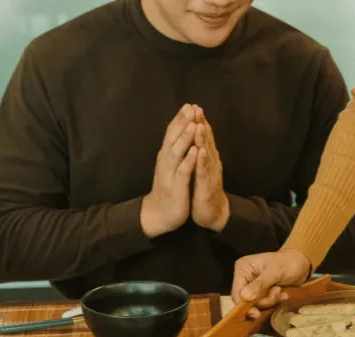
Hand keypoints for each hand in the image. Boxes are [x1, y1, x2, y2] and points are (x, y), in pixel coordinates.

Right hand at [141, 104, 198, 237]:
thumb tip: (178, 134)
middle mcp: (166, 162)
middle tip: (191, 107)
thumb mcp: (170, 167)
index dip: (180, 119)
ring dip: (185, 138)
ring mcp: (170, 174)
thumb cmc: (168, 188)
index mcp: (166, 156)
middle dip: (183, 122)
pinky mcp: (176, 186)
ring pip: (177, 152)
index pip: (172, 133)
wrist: (159, 214)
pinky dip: (188, 160)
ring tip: (193, 124)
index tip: (189, 104)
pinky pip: (182, 171)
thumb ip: (174, 151)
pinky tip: (195, 151)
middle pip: (173, 138)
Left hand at [191, 108, 229, 231]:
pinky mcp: (207, 187)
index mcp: (206, 158)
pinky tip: (201, 152)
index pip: (202, 137)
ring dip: (203, 140)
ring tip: (198, 126)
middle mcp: (211, 163)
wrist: (212, 213)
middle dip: (201, 124)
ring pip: (206, 154)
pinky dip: (203, 161)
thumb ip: (198, 153)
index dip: (198, 121)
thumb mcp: (199, 168)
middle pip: (206, 140)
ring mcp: (210, 174)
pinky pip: (205, 173)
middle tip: (197, 108)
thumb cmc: (203, 190)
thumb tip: (195, 137)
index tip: (192, 106)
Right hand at [231, 249, 311, 317]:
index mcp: (243, 268)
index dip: (244, 305)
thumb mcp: (275, 272)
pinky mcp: (261, 293)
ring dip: (270, 301)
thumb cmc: (288, 263)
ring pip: (255, 304)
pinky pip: (263, 304)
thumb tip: (245, 297)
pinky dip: (273, 302)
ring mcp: (253, 286)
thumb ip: (260, 284)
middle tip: (276, 292)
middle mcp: (245, 278)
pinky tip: (282, 295)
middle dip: (262, 301)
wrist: (301, 264)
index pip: (237, 292)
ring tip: (280, 290)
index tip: (255, 313)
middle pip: (245, 300)